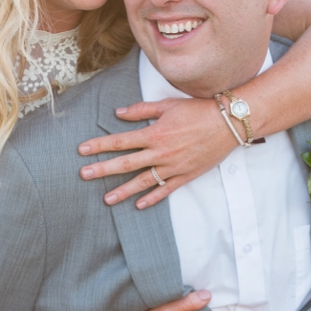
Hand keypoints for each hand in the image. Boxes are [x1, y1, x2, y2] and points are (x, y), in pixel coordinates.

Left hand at [78, 97, 236, 207]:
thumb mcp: (168, 105)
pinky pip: (166, 190)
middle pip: (126, 164)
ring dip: (123, 191)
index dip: (100, 145)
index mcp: (155, 134)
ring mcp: (173, 167)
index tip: (82, 150)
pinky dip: (152, 198)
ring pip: (143, 182)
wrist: (228, 124)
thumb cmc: (198, 110)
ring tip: (106, 199)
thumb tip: (118, 113)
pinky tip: (139, 205)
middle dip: (102, 170)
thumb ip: (142, 110)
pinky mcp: (186, 176)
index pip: (120, 141)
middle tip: (84, 175)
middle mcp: (161, 153)